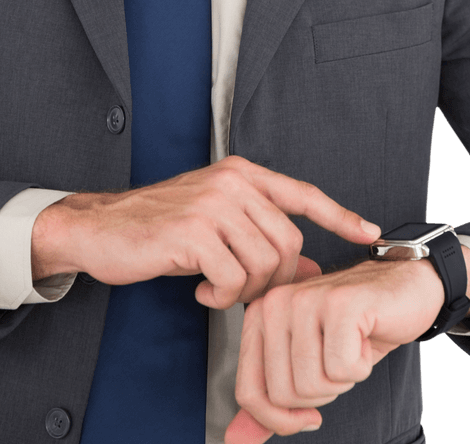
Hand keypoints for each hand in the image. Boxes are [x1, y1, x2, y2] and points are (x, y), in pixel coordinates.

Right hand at [32, 155, 379, 308]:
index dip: (339, 215)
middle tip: (243, 290)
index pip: (303, 194)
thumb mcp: (216, 224)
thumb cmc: (159, 228)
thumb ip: (259, 237)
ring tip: (217, 288)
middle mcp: (233, 181)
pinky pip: (232, 279)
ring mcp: (213, 203)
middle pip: (288, 243)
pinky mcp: (194, 231)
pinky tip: (201, 291)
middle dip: (274, 279)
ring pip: (264, 263)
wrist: (101, 227)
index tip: (368, 231)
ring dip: (244, 290)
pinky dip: (221, 297)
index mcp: (242, 173)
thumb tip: (308, 269)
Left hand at [225, 257, 444, 440]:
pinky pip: (342, 370)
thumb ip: (272, 402)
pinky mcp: (341, 304)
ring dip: (342, 380)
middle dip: (320, 395)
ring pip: (312, 385)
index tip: (308, 411)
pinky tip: (365, 337)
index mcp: (260, 316)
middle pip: (283, 395)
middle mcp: (276, 302)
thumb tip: (234, 440)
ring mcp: (307, 299)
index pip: (248, 393)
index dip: (280, 418)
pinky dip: (361, 367)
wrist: (404, 289)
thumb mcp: (309, 368)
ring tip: (351, 346)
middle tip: (337, 361)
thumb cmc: (356, 328)